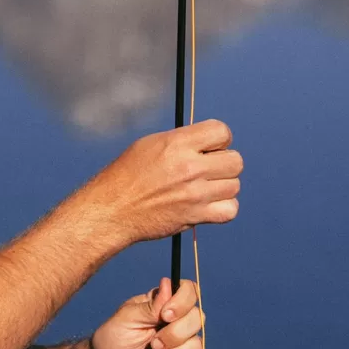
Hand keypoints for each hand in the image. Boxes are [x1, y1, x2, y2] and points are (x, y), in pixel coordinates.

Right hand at [74, 118, 241, 250]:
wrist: (113, 208)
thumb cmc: (127, 175)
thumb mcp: (149, 145)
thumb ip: (181, 141)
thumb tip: (208, 142)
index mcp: (176, 144)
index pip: (221, 131)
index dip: (218, 139)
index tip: (208, 148)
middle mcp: (189, 167)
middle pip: (235, 160)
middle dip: (224, 163)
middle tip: (206, 169)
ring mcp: (195, 193)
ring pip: (234, 185)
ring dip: (222, 186)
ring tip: (202, 188)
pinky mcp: (196, 216)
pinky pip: (230, 210)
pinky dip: (223, 208)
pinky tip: (207, 204)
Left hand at [87, 277, 201, 348]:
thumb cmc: (112, 340)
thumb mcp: (126, 319)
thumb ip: (150, 306)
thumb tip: (167, 282)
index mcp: (161, 304)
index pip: (188, 292)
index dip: (183, 302)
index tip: (165, 316)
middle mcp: (176, 323)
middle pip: (197, 319)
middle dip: (174, 335)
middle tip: (152, 344)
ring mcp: (180, 346)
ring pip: (196, 347)